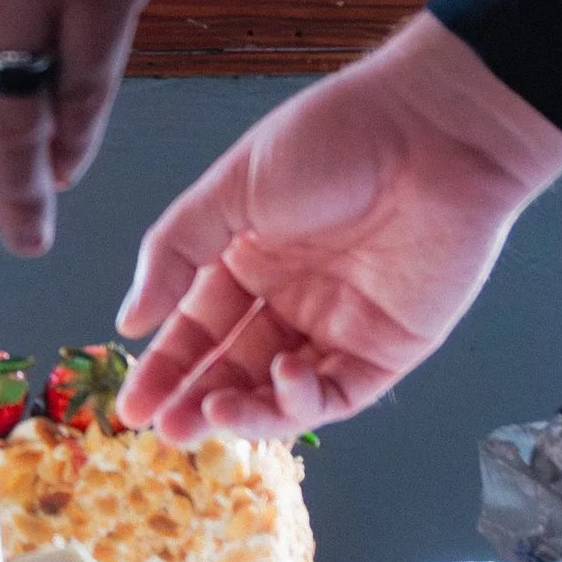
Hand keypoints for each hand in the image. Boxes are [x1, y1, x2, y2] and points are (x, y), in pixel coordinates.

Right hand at [115, 16, 561, 440]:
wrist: (430, 132)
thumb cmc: (333, 139)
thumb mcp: (231, 188)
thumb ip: (175, 253)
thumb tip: (131, 319)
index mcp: (249, 255)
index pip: (196, 327)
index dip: (164, 367)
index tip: (132, 405)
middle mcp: (291, 296)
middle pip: (233, 367)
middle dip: (195, 400)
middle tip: (163, 429)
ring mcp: (339, 325)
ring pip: (281, 393)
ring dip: (244, 411)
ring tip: (210, 413)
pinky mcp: (388, 348)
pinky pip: (338, 393)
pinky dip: (303, 401)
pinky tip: (279, 380)